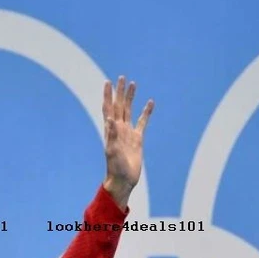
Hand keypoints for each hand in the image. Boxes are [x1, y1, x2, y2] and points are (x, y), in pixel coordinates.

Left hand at [102, 76, 152, 209]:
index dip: (108, 95)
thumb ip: (111, 135)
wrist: (123, 180)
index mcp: (111, 130)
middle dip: (120, 92)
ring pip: (130, 110)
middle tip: (122, 77)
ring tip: (133, 84)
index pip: (108, 108)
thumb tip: (109, 119)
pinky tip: (150, 103)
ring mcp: (128, 133)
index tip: (108, 82)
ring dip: (131, 98)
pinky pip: (143, 122)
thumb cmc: (115, 167)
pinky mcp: (138, 139)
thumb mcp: (112, 151)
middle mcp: (119, 128)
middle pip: (119, 105)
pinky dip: (146, 112)